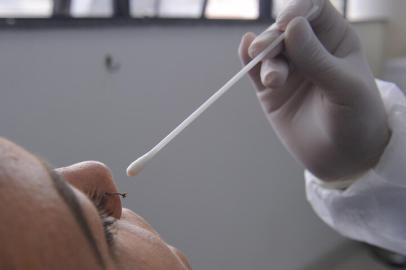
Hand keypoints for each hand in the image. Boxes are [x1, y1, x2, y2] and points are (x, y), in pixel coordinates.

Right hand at [239, 0, 389, 180]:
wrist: (342, 158)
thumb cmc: (356, 119)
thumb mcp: (344, 88)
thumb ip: (317, 59)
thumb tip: (292, 25)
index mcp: (335, 41)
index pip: (314, 10)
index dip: (298, 10)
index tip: (285, 24)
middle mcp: (310, 51)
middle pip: (285, 29)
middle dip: (273, 38)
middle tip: (265, 52)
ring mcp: (289, 70)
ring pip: (269, 51)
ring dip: (265, 59)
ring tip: (274, 81)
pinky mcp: (270, 90)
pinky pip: (255, 70)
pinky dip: (247, 61)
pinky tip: (246, 52)